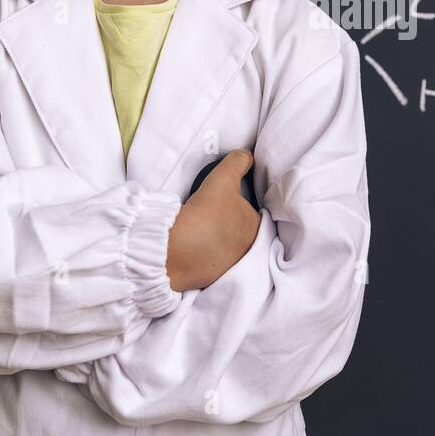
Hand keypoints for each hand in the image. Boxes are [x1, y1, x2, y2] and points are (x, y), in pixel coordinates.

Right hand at [165, 150, 260, 292]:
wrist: (177, 249)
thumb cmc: (206, 213)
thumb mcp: (223, 179)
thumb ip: (237, 163)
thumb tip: (247, 155)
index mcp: (257, 229)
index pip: (252, 215)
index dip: (238, 208)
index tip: (223, 206)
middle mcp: (249, 252)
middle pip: (240, 233)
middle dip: (228, 227)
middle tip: (210, 218)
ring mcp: (230, 267)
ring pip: (225, 249)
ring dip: (216, 242)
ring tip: (200, 231)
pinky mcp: (211, 279)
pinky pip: (210, 264)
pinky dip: (203, 256)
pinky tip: (193, 247)